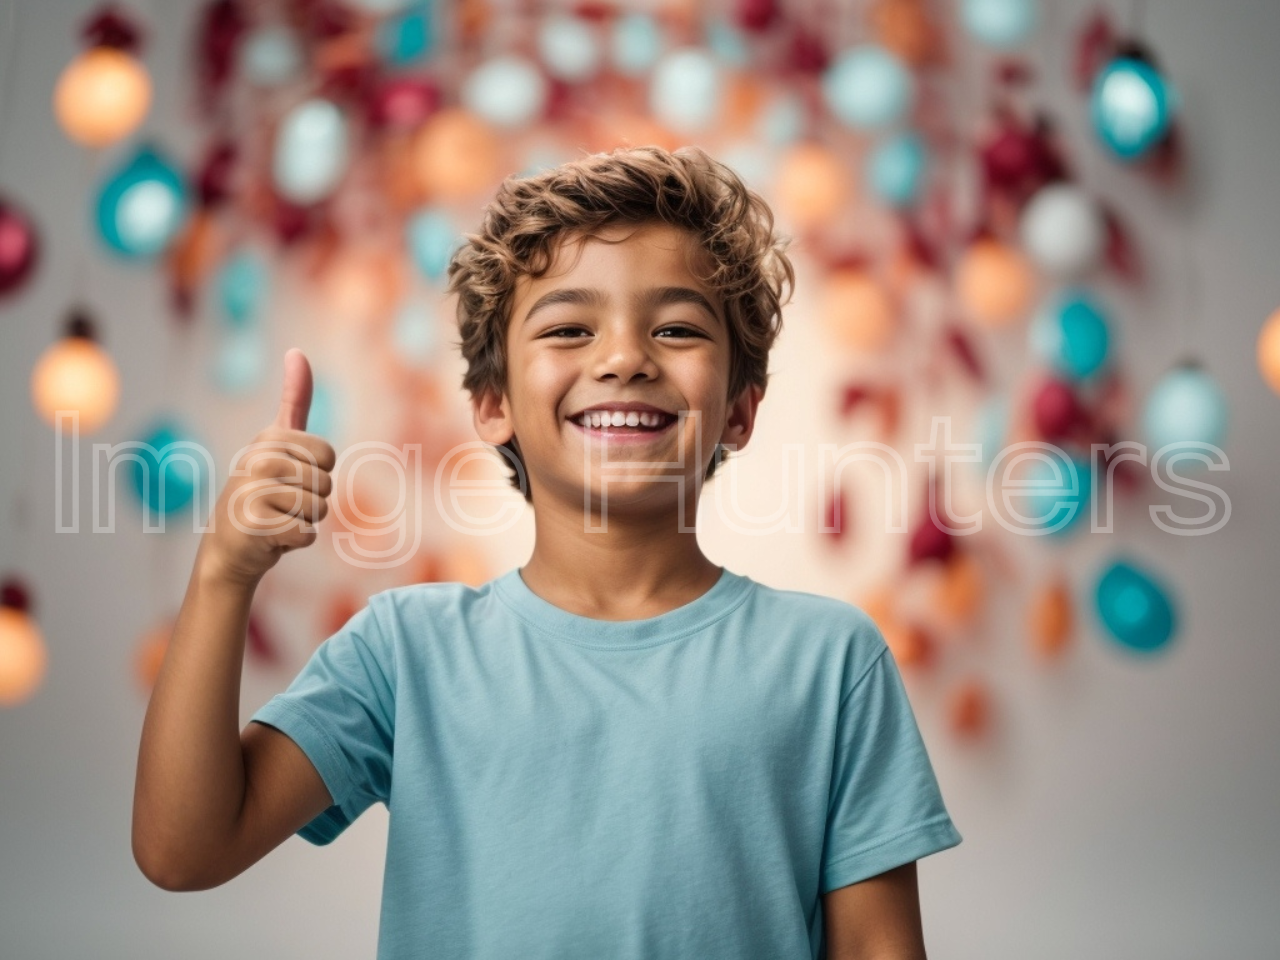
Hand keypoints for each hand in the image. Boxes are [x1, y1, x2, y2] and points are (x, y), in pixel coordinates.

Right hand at [198, 349, 335, 586]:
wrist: (228, 547)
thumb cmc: (261, 493)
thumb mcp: (277, 444)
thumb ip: (294, 401)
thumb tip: (297, 352)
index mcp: (268, 439)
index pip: (327, 455)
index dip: (317, 473)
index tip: (289, 478)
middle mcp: (258, 460)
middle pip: (325, 483)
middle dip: (311, 501)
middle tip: (280, 505)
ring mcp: (253, 493)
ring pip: (318, 510)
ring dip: (303, 521)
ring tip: (274, 519)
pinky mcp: (256, 526)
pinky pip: (307, 534)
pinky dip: (295, 542)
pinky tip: (270, 538)